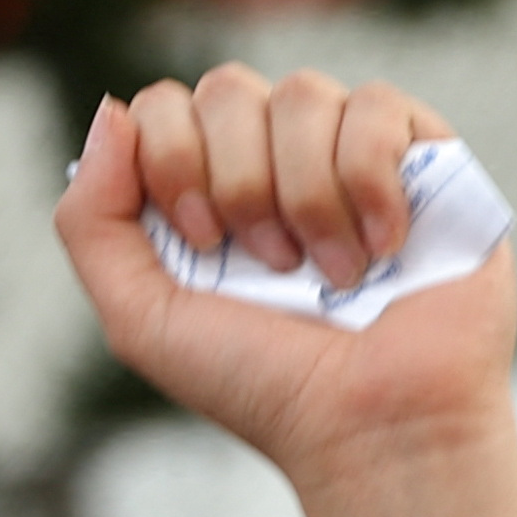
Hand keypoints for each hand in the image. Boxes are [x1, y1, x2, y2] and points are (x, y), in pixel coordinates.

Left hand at [54, 67, 513, 503]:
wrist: (378, 428)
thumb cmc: (267, 388)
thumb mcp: (142, 321)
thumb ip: (91, 221)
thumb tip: (111, 110)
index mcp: (207, 191)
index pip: (163, 108)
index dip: (176, 161)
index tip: (207, 244)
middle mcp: (275, 161)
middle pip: (228, 89)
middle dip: (241, 182)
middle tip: (273, 265)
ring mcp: (350, 153)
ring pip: (304, 93)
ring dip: (308, 195)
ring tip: (336, 272)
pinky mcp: (425, 157)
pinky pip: (377, 107)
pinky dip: (370, 179)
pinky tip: (386, 246)